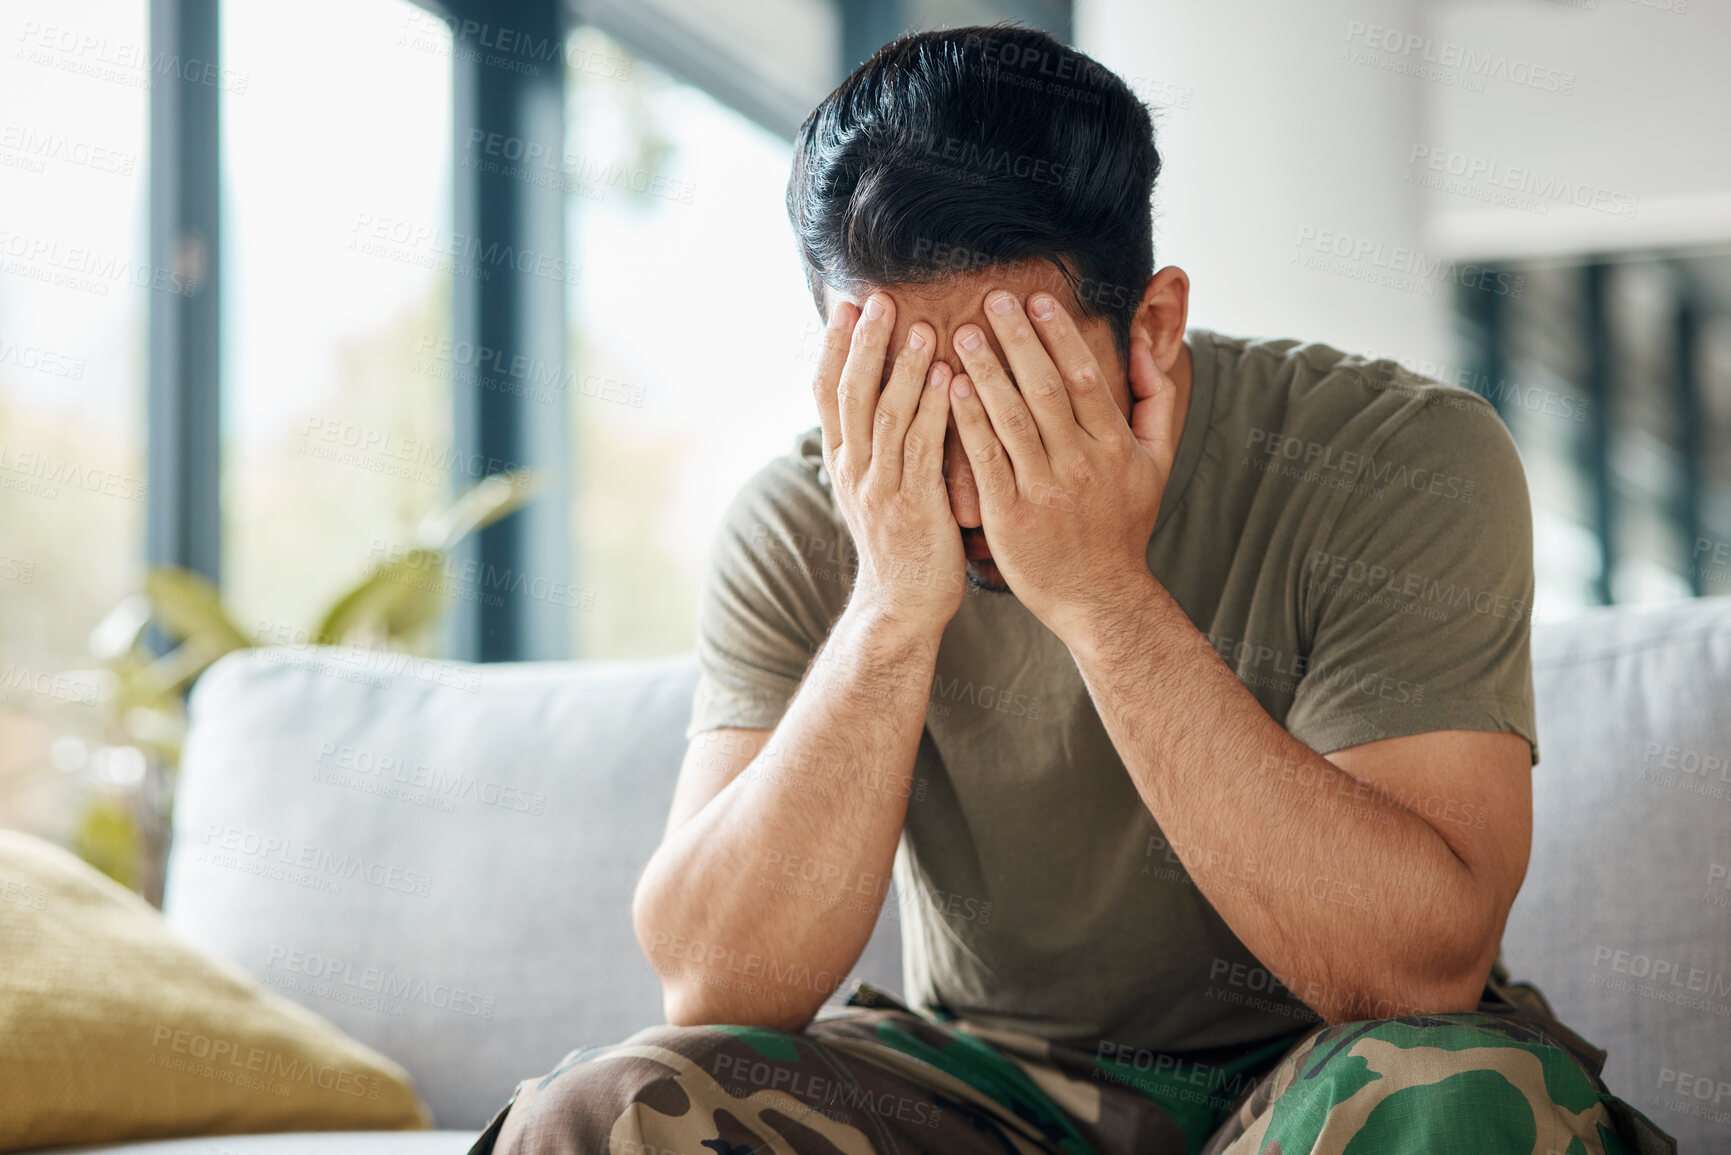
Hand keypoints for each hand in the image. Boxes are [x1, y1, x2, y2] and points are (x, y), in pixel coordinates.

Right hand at [814, 292, 965, 634]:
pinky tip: (947, 378)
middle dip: (865, 342)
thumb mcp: (875, 488)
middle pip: (851, 393)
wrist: (901, 606)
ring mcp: (881, 488)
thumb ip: (876, 442)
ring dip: (903, 368)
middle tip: (879, 298)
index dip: (836, 345)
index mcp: (843, 461)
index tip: (848, 304)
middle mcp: (854, 469)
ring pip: (886, 415)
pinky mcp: (914, 506)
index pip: (827, 391)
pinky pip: (922, 449)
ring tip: (920, 325)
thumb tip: (883, 394)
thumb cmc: (900, 542)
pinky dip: (934, 410)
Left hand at [946, 289, 1176, 642]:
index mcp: (1115, 447)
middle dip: (1017, 340)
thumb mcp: (1157, 462)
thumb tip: (1146, 348)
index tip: (1037, 300)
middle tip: (992, 299)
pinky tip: (951, 388)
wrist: (1098, 595)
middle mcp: (1081, 464)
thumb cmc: (1123, 524)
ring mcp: (1044, 490)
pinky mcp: (1010, 515)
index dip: (1060, 336)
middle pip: (1044, 389)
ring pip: (1010, 418)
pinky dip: (968, 421)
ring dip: (985, 371)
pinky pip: (985, 458)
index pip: (1085, 378)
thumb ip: (1157, 401)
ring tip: (964, 333)